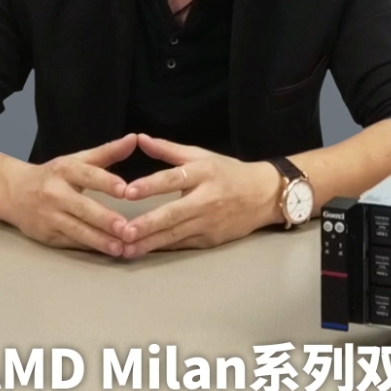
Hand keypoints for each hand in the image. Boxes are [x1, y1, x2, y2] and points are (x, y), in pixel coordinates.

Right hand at [0, 133, 136, 255]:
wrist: (12, 192)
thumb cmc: (52, 175)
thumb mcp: (76, 160)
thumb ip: (107, 152)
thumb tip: (134, 139)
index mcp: (64, 170)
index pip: (87, 175)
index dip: (106, 182)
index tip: (125, 190)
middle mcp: (54, 193)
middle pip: (83, 208)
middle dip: (105, 220)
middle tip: (128, 229)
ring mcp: (49, 216)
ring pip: (77, 230)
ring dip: (99, 240)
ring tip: (121, 248)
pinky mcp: (46, 236)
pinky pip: (71, 242)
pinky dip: (89, 247)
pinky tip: (106, 251)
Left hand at [117, 133, 283, 257]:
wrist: (265, 195)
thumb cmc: (229, 173)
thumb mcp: (201, 155)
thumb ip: (168, 149)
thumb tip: (140, 138)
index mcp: (204, 173)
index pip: (174, 178)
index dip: (151, 185)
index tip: (129, 191)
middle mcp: (207, 199)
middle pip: (174, 213)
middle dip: (148, 224)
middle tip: (125, 231)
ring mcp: (210, 222)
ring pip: (176, 234)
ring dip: (150, 242)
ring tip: (127, 248)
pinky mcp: (211, 240)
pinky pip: (183, 244)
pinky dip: (164, 248)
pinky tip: (145, 251)